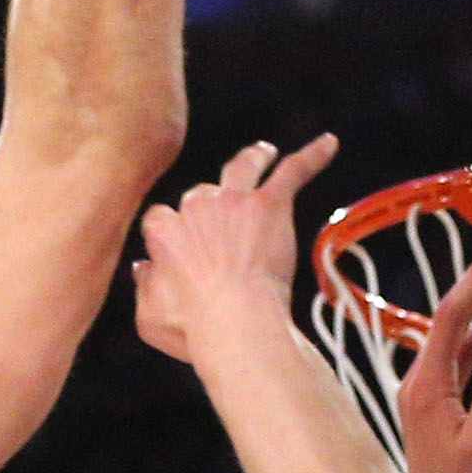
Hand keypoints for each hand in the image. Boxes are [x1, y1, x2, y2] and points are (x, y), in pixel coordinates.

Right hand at [130, 133, 338, 361]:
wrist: (237, 324)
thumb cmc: (195, 327)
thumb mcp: (148, 316)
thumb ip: (144, 288)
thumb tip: (142, 268)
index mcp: (164, 230)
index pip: (163, 217)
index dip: (174, 232)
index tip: (184, 249)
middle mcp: (197, 207)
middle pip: (202, 194)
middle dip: (211, 206)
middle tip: (228, 228)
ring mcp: (235, 201)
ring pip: (243, 167)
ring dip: (254, 158)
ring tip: (264, 152)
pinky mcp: (269, 205)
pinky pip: (292, 172)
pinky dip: (311, 157)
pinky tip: (328, 145)